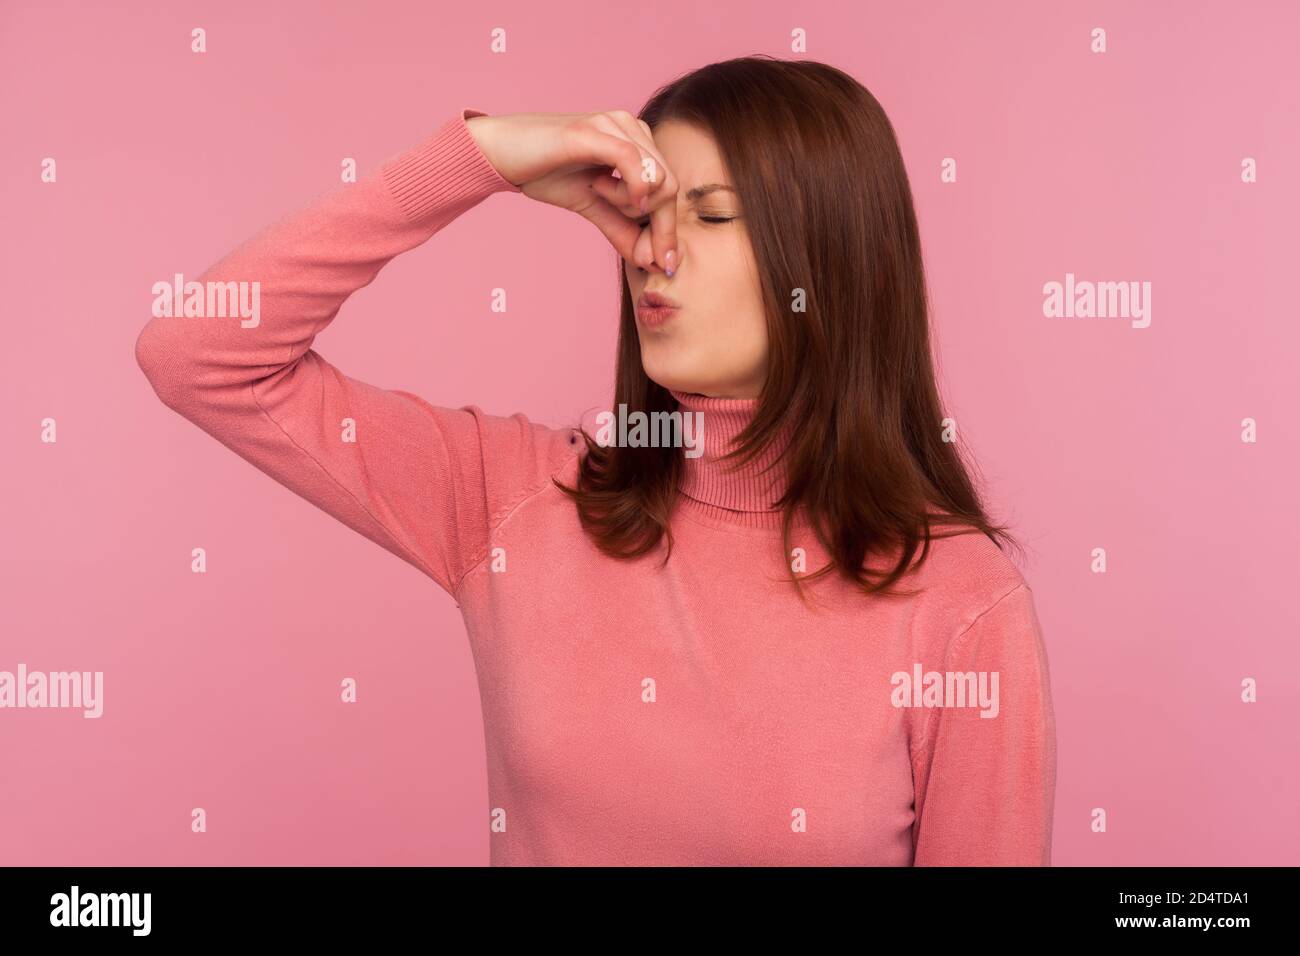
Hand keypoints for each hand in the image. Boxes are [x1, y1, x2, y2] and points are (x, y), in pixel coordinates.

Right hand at [466, 110, 678, 274]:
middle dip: (659, 228)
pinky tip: (607, 196)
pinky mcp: (593, 130)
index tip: (666, 265)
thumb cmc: (545, 171)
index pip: (668, 188)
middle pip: (669, 185)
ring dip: (630, 203)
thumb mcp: (592, 207)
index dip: (669, 230)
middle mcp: (630, 126)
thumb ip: (622, 229)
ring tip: (597, 194)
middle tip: (640, 253)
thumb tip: (650, 261)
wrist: (502, 152)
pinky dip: (631, 188)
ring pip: (654, 176)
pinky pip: (630, 160)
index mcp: (636, 141)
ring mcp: (613, 125)